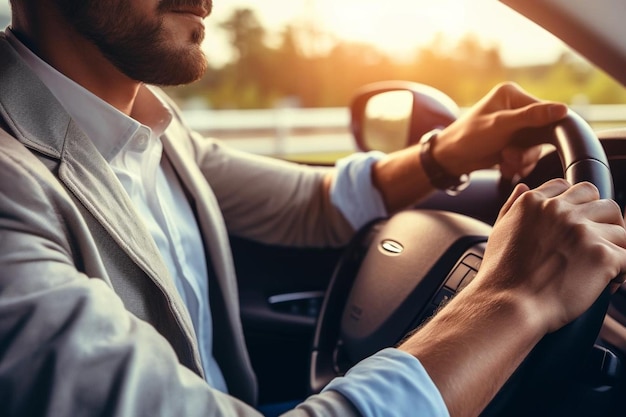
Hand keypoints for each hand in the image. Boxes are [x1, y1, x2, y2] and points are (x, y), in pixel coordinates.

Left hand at [432, 82, 567, 179]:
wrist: (449, 159)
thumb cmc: (468, 137)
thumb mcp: (500, 125)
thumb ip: (531, 117)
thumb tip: (563, 110)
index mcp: (511, 95)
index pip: (545, 109)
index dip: (547, 129)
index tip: (539, 143)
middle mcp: (515, 108)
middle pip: (542, 131)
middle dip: (529, 150)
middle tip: (513, 157)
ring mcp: (514, 127)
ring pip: (535, 147)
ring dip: (522, 159)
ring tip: (505, 163)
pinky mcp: (512, 143)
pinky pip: (527, 156)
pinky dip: (518, 165)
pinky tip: (504, 168)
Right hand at [477, 179, 625, 332]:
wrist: (508, 305)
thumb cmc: (501, 275)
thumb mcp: (499, 231)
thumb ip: (512, 205)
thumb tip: (523, 186)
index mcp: (534, 203)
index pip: (569, 188)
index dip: (577, 207)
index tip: (576, 227)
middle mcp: (559, 210)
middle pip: (601, 202)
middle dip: (603, 223)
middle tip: (596, 246)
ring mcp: (581, 231)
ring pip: (620, 230)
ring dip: (615, 249)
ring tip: (602, 269)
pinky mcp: (601, 255)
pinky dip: (622, 272)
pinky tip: (609, 283)